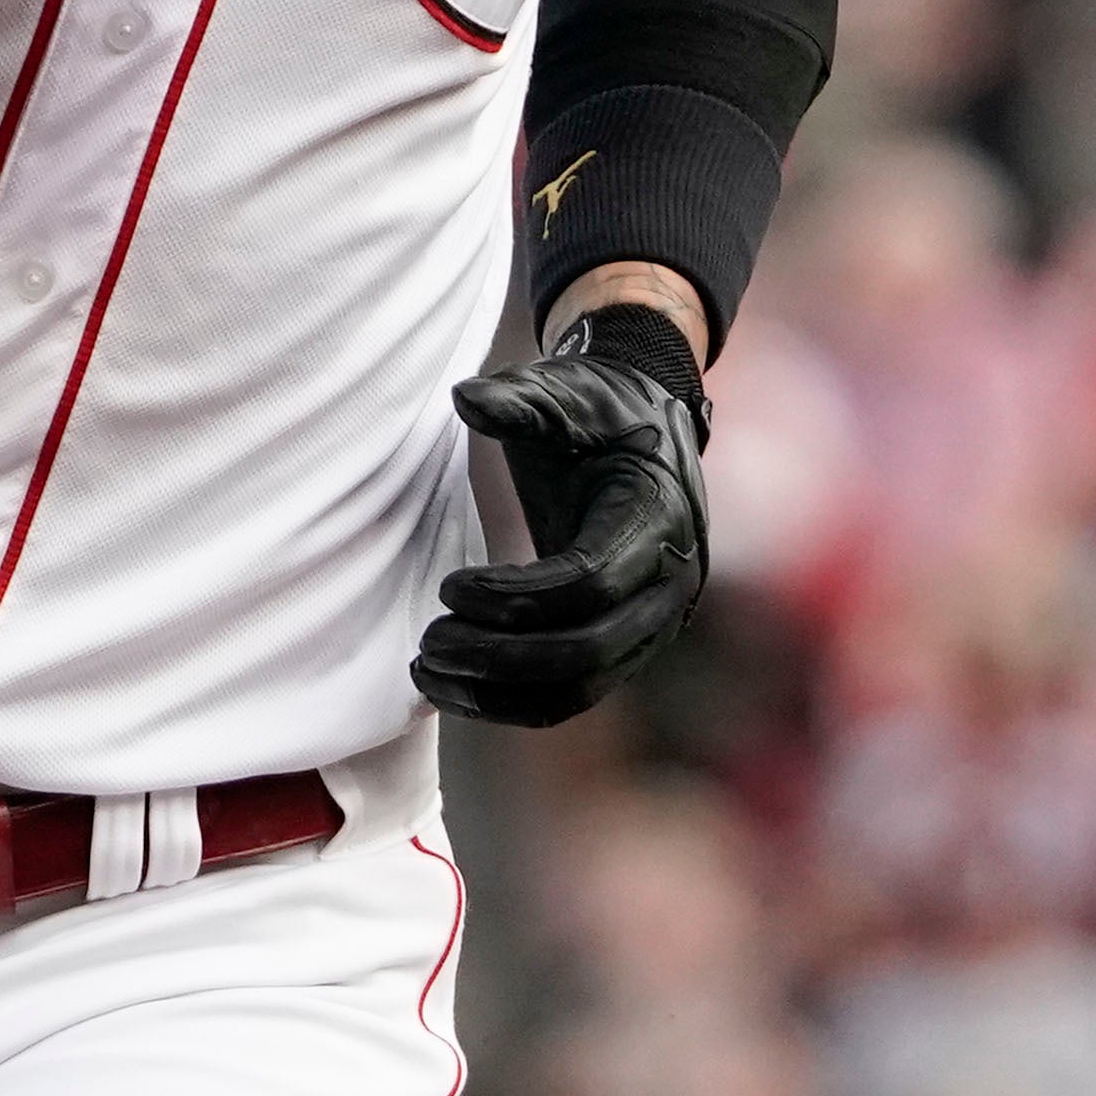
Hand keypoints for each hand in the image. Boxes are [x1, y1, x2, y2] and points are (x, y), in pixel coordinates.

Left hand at [416, 305, 708, 725]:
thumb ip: (519, 399)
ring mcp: (653, 624)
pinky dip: (513, 701)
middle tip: (429, 641)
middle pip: (587, 652)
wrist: (647, 431)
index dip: (513, 598)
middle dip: (499, 656)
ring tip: (427, 671)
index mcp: (656, 520)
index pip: (589, 585)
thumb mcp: (565, 393)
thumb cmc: (600, 412)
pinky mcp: (628, 646)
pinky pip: (574, 693)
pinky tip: (453, 687)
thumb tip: (465, 398)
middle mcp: (668, 586)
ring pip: (580, 688)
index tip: (448, 586)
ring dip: (499, 693)